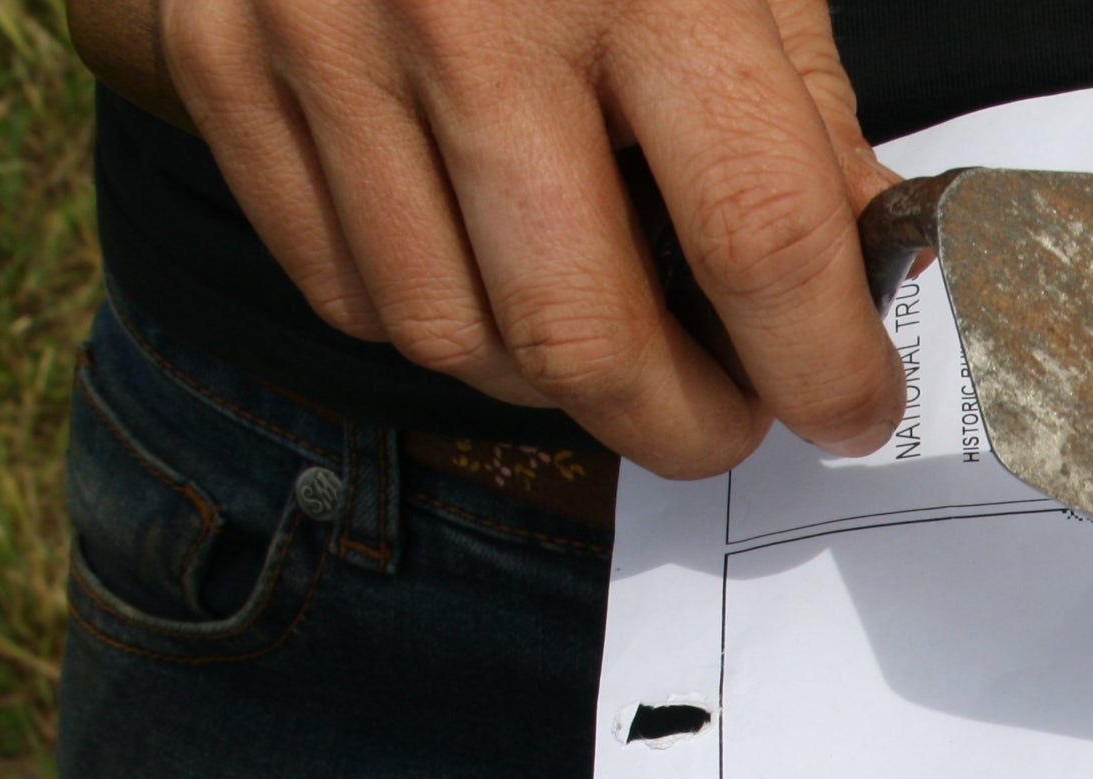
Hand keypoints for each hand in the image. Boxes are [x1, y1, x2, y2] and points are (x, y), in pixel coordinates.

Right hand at [68, 0, 904, 475]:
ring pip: (455, 337)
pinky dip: (441, 320)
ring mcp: (327, 45)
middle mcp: (470, 19)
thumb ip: (801, 107)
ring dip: (559, 384)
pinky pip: (346, 289)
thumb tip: (867, 268)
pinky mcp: (226, 67)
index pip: (756, 236)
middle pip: (583, 333)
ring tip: (618, 338)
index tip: (852, 406)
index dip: (822, 362)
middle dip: (684, 423)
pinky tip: (497, 271)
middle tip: (733, 415)